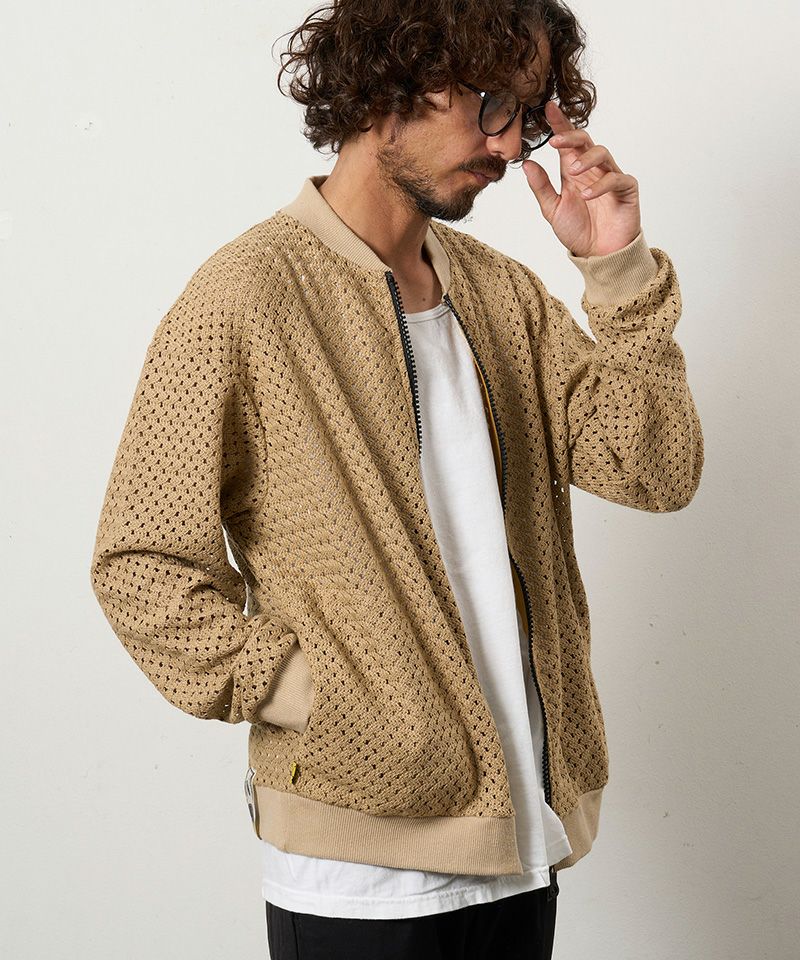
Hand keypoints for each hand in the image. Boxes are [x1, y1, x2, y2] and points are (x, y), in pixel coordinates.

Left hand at [521, 100, 640, 257]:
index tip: (548, 108)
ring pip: (602, 153)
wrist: (598, 255)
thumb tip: (526, 164)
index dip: (559, 123)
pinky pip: (616, 179)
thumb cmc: (578, 231)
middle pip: (585, 140)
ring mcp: (611, 177)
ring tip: (572, 172)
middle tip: (555, 142)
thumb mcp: (553, 210)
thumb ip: (541, 187)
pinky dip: (601, 185)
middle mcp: (592, 169)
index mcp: (573, 170)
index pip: (567, 142)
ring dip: (586, 159)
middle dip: (570, 136)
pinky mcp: (626, 190)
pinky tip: (587, 195)